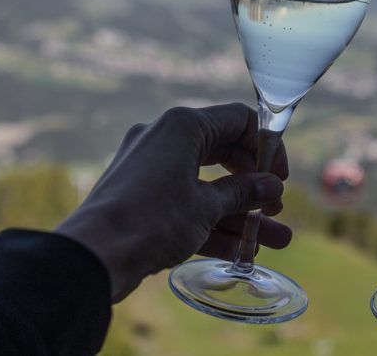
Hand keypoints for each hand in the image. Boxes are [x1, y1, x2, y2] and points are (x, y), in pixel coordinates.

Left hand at [56, 103, 290, 301]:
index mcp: (182, 126)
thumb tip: (271, 186)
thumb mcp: (207, 206)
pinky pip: (186, 205)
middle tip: (275, 208)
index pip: (238, 121)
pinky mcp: (141, 199)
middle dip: (254, 185)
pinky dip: (212, 225)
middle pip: (224, 153)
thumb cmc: (153, 219)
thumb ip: (244, 193)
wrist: (95, 255)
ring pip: (207, 186)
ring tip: (276, 241)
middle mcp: (165, 139)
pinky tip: (241, 252)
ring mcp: (150, 170)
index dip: (266, 147)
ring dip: (240, 213)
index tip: (281, 177)